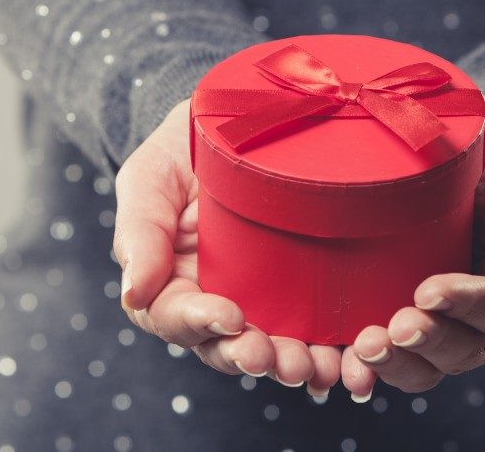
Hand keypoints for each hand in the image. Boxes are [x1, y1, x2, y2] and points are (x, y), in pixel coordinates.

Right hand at [114, 97, 341, 393]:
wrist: (242, 116)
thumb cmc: (184, 147)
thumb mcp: (150, 177)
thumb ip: (140, 232)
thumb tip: (133, 294)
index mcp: (172, 283)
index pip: (177, 318)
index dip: (201, 325)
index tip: (230, 317)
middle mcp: (216, 299)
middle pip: (227, 345)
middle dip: (253, 357)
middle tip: (280, 361)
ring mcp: (263, 297)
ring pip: (273, 347)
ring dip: (294, 364)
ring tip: (318, 367)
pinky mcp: (305, 288)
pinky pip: (316, 329)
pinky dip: (332, 351)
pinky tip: (350, 361)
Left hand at [342, 95, 484, 398]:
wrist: (463, 143)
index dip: (471, 304)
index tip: (427, 291)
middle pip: (471, 346)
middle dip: (431, 339)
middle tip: (392, 328)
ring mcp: (455, 325)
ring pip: (434, 364)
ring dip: (399, 363)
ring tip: (364, 347)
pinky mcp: (416, 322)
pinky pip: (400, 359)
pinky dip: (375, 367)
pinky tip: (347, 363)